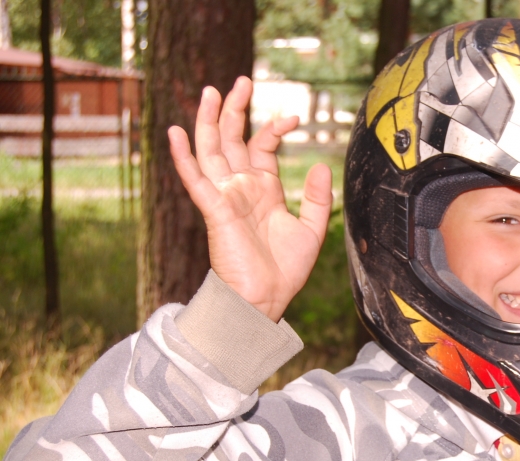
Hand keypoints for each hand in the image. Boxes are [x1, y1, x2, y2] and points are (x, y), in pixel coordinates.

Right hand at [168, 76, 332, 321]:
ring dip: (209, 121)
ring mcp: (226, 197)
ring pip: (212, 151)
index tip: (293, 117)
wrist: (266, 299)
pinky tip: (174, 132)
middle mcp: (242, 188)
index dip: (274, 129)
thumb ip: (318, 198)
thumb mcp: (312, 230)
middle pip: (233, 140)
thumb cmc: (285, 271)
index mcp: (264, 190)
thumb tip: (322, 165)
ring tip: (211, 91)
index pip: (262, 148)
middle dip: (236, 110)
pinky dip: (183, 156)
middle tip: (243, 81)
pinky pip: (195, 179)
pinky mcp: (215, 210)